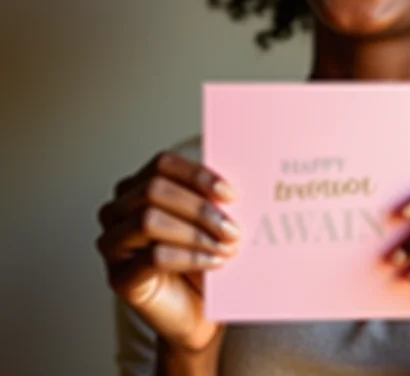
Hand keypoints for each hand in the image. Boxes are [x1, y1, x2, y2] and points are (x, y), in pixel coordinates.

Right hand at [96, 152, 240, 351]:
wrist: (199, 308)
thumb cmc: (204, 254)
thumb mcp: (211, 218)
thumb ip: (213, 196)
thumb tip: (231, 184)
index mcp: (139, 185)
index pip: (162, 164)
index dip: (197, 175)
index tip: (231, 193)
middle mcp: (117, 210)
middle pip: (154, 190)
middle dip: (199, 207)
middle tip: (234, 227)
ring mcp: (113, 244)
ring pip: (148, 220)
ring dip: (195, 232)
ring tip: (228, 245)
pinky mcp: (119, 278)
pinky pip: (153, 257)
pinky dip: (191, 256)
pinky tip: (216, 261)